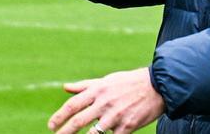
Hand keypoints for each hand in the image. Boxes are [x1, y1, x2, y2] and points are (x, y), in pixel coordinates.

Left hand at [48, 67, 164, 133]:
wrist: (157, 86)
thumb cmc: (128, 82)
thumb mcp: (106, 80)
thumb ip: (85, 86)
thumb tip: (65, 87)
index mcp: (98, 90)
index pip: (73, 105)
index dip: (60, 116)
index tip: (51, 125)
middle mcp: (105, 102)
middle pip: (79, 120)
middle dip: (65, 131)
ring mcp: (116, 115)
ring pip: (94, 133)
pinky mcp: (128, 126)